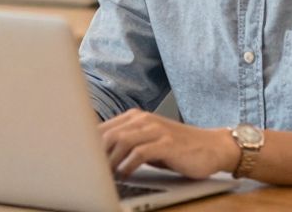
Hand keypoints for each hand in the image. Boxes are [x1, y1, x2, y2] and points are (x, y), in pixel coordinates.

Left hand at [100, 109, 237, 179]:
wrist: (213, 147)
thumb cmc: (178, 147)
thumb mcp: (149, 141)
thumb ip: (127, 143)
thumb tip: (99, 156)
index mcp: (134, 117)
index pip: (103, 127)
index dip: (88, 144)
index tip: (79, 158)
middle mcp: (143, 119)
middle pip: (108, 134)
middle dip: (95, 153)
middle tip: (89, 170)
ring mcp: (155, 130)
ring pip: (121, 141)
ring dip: (110, 160)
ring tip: (105, 174)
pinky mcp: (167, 144)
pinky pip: (140, 153)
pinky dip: (128, 164)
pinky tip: (124, 174)